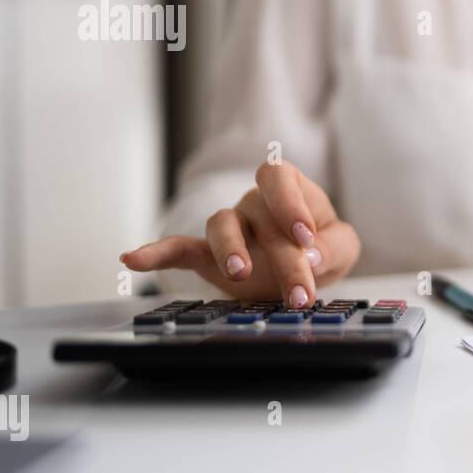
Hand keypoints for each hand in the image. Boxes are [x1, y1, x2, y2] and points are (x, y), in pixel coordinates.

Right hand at [121, 162, 360, 305]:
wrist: (303, 270)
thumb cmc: (322, 248)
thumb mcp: (341, 247)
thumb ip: (333, 246)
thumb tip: (311, 256)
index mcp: (287, 189)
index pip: (278, 178)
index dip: (289, 203)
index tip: (304, 238)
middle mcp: (253, 202)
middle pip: (259, 216)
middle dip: (282, 257)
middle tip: (299, 294)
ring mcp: (229, 228)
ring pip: (219, 225)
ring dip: (230, 248)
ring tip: (240, 273)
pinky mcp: (208, 256)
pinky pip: (178, 249)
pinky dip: (156, 254)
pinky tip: (132, 259)